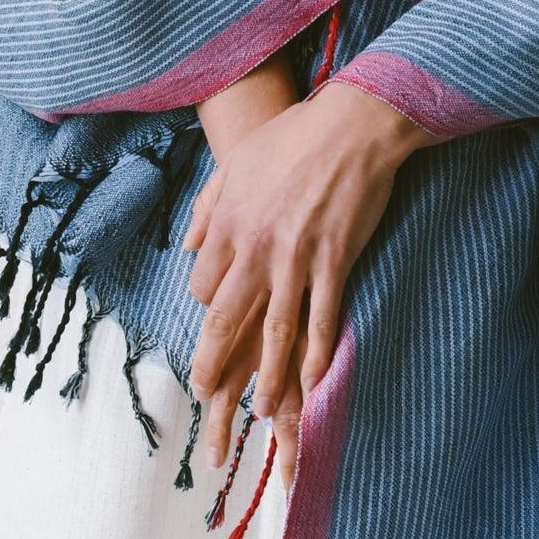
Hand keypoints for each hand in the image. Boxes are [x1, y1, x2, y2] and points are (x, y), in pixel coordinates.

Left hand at [183, 80, 427, 483]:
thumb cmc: (294, 137)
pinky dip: (317, 355)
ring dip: (267, 378)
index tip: (218, 323)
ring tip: (259, 414)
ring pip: (274, 331)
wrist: (350, 123)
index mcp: (227, 223)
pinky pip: (322, 318)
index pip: (205, 286)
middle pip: (227, 319)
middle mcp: (254, 246)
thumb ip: (208, 205)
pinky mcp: (334, 260)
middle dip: (214, 365)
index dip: (208, 309)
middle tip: (207, 398)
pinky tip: (313, 385)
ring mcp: (295, 257)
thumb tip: (188, 245)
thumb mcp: (236, 164)